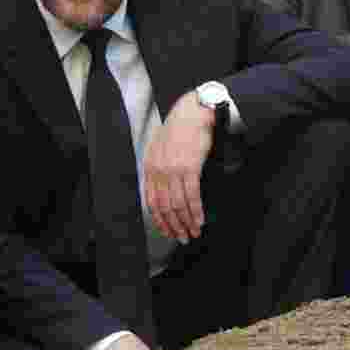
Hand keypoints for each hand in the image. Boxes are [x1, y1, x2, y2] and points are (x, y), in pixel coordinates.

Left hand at [143, 91, 214, 242]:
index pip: (152, 202)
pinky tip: (200, 219)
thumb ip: (159, 169)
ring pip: (178, 205)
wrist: (191, 113)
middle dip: (174, 226)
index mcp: (150, 167)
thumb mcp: (161, 149)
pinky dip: (196, 211)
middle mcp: (159, 170)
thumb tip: (164, 190)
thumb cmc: (179, 129)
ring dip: (187, 222)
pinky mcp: (190, 167)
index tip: (167, 230)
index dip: (160, 220)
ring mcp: (174, 170)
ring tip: (193, 231)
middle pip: (165, 207)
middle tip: (182, 237)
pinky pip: (192, 196)